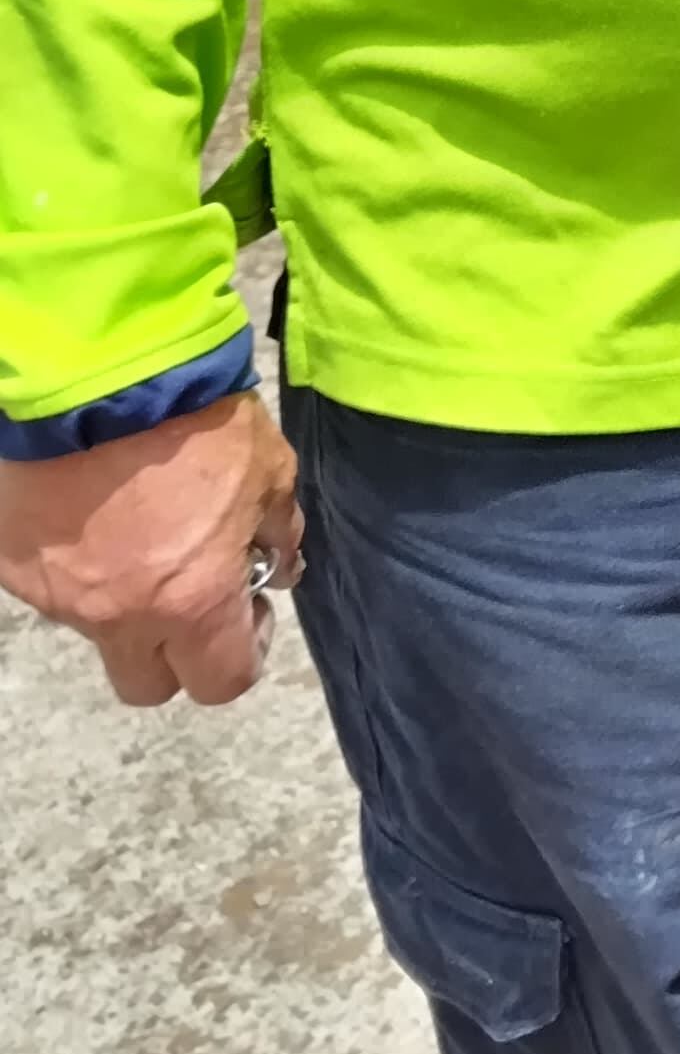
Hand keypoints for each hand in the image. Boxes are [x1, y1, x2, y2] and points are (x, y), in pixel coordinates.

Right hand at [0, 392, 304, 708]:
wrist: (96, 368)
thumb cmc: (195, 417)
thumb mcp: (268, 470)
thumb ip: (278, 533)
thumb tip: (280, 571)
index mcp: (191, 602)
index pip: (222, 682)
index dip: (244, 654)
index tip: (249, 610)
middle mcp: (119, 615)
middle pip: (146, 684)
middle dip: (174, 652)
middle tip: (190, 592)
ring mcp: (57, 595)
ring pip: (97, 627)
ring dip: (123, 598)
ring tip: (138, 527)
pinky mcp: (14, 565)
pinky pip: (53, 585)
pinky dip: (78, 561)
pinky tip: (93, 508)